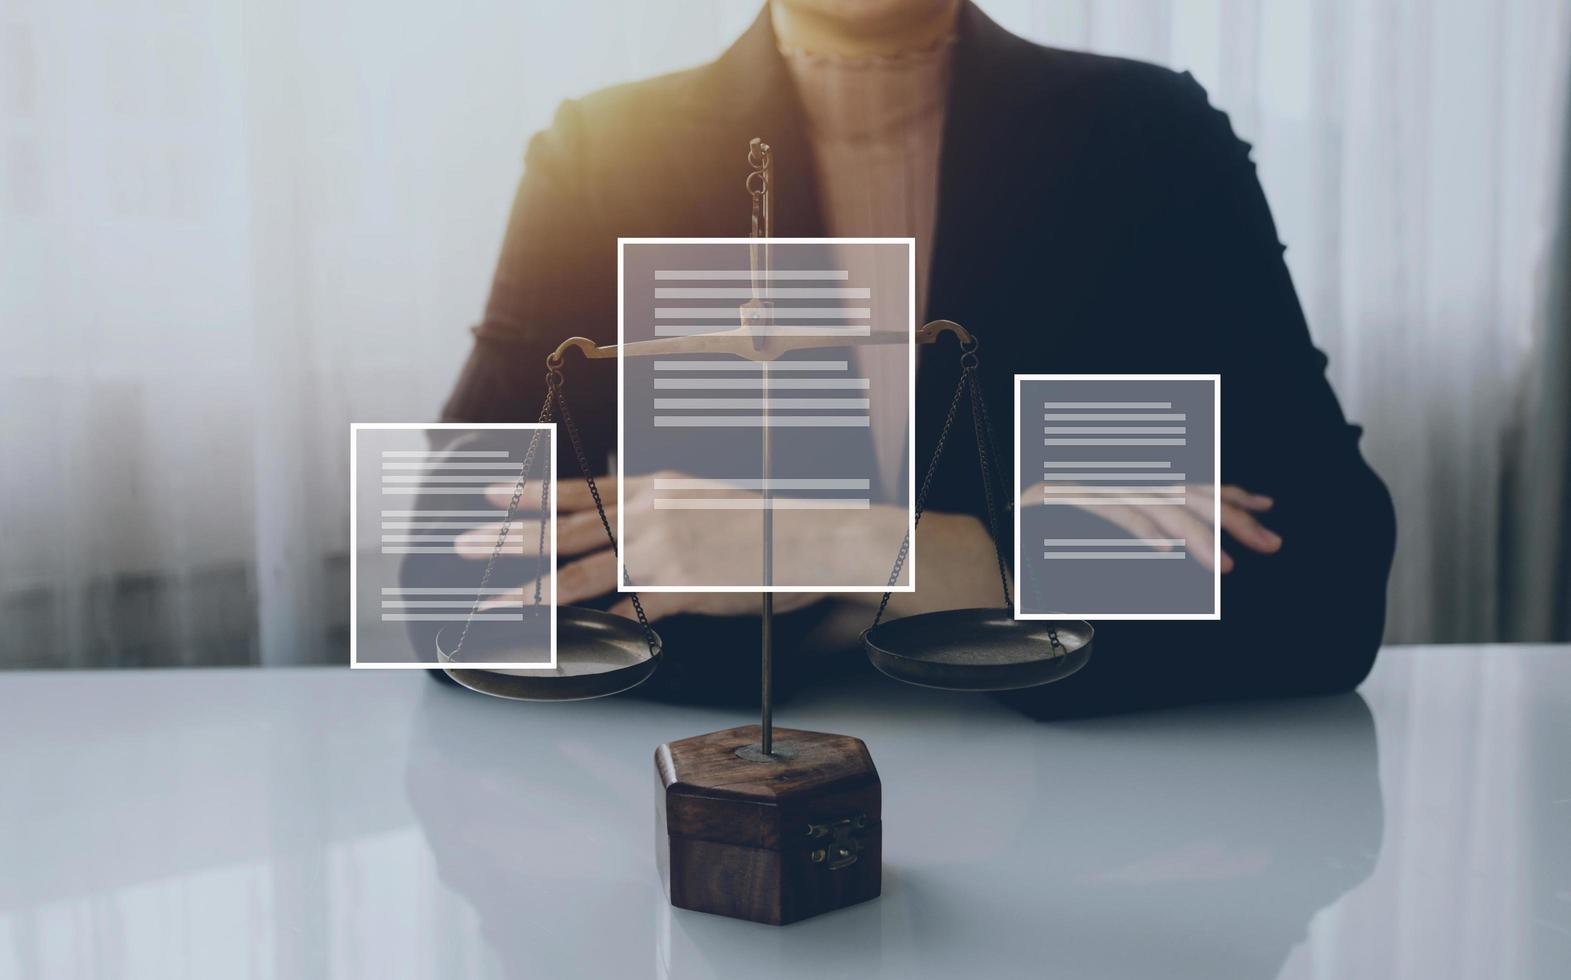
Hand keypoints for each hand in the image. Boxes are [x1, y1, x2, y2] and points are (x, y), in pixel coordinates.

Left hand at [455, 472, 905, 620]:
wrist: (813, 542)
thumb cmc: (765, 529)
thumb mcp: (702, 501)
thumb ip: (658, 506)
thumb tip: (622, 508)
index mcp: (655, 487)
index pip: (581, 489)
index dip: (532, 494)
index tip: (492, 494)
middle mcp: (650, 513)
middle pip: (567, 527)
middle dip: (510, 537)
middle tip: (464, 543)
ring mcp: (662, 551)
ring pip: (581, 571)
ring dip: (530, 588)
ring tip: (491, 599)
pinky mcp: (680, 589)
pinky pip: (622, 612)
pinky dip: (587, 625)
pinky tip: (556, 637)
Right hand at [1021, 482, 1280, 572]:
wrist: (991, 528)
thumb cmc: (1043, 542)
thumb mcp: (1107, 537)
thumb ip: (1145, 533)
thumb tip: (1185, 549)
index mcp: (1127, 481)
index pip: (1190, 482)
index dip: (1231, 493)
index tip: (1266, 506)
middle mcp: (1114, 476)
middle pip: (1187, 492)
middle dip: (1233, 518)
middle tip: (1269, 543)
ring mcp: (1091, 484)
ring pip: (1159, 504)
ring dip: (1195, 537)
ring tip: (1223, 566)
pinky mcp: (1066, 497)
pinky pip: (1116, 513)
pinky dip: (1144, 533)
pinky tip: (1168, 552)